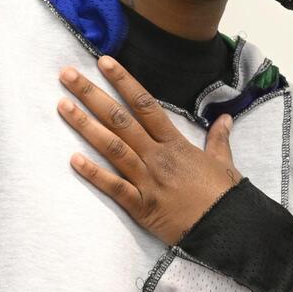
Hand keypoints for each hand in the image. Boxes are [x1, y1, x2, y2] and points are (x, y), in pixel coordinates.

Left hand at [57, 54, 241, 246]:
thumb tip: (226, 118)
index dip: (123, 81)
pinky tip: (73, 159)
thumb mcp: (225, 163)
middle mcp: (157, 156)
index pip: (145, 104)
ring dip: (85, 126)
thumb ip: (219, 138)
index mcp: (175, 143)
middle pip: (120, 119)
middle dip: (92, 95)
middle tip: (67, 75)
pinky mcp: (142, 207)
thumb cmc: (226, 197)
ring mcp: (148, 181)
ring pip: (112, 147)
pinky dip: (94, 174)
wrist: (230, 229)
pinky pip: (114, 187)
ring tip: (62, 106)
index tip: (104, 62)